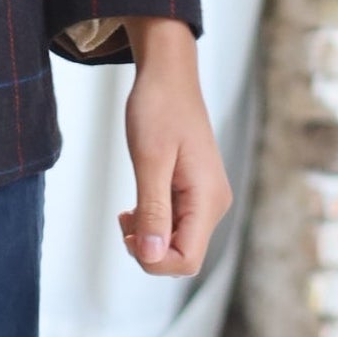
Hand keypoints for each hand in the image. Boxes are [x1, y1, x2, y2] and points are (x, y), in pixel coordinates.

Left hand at [116, 15, 231, 277]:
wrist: (168, 75)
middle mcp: (214, 203)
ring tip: (127, 211)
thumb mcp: (149, 160)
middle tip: (123, 219)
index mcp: (207, 199)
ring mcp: (206, 197)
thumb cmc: (158, 109)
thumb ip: (153, 210)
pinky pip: (177, 222)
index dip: (154, 260)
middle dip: (149, 248)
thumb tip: (152, 256)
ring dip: (149, 234)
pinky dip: (154, 221)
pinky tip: (137, 206)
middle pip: (183, 255)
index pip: (186, 259)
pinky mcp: (196, 190)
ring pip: (178, 240)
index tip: (127, 233)